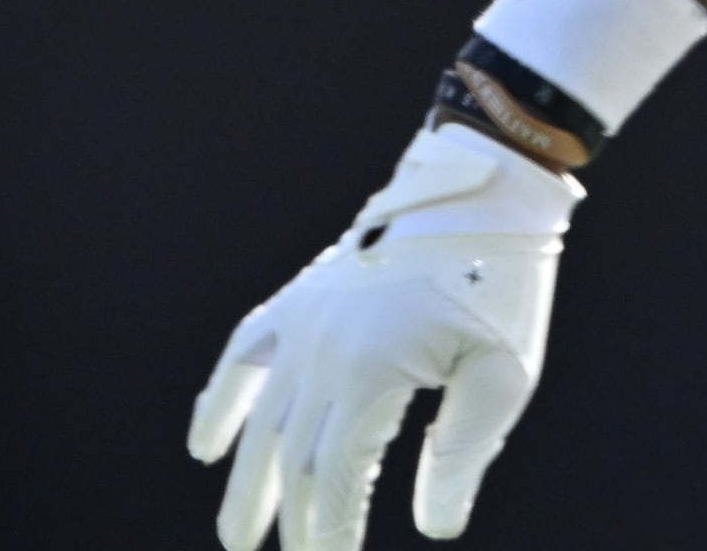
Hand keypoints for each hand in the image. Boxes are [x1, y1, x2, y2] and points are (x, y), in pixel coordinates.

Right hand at [190, 122, 579, 549]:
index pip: (332, 475)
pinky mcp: (303, 298)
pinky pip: (246, 353)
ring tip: (237, 537)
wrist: (483, 191)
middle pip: (291, 457)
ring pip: (261, 418)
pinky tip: (204, 445)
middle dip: (290, 519)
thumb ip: (463, 453)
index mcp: (370, 371)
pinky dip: (221, 399)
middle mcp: (322, 349)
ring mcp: (305, 320)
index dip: (328, 528)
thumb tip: (437, 527)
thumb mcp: (502, 376)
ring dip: (245, 480)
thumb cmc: (502, 284)